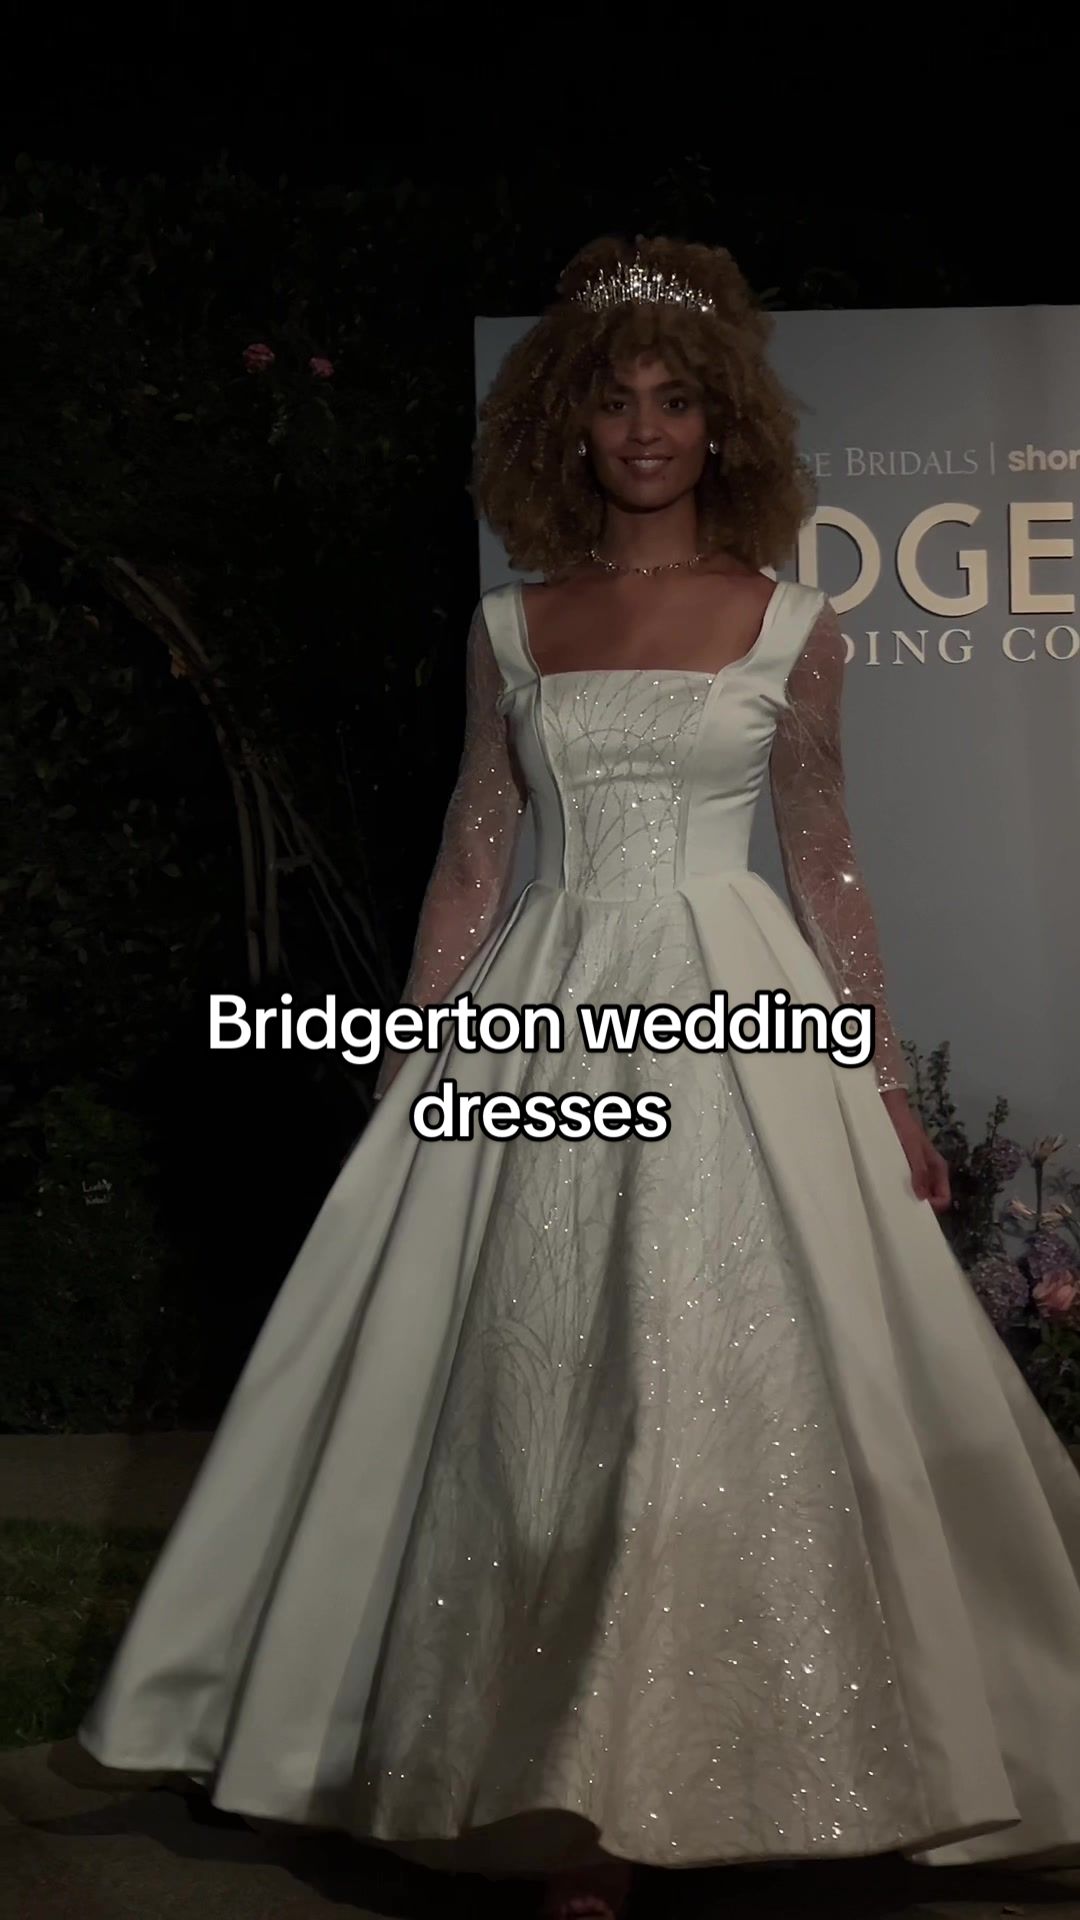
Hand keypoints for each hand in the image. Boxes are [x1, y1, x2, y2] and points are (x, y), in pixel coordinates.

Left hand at [880, 1088, 951, 1211]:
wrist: (889, 1107)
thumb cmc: (904, 1127)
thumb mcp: (912, 1149)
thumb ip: (919, 1172)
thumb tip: (922, 1198)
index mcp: (938, 1168)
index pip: (944, 1198)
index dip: (934, 1207)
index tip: (916, 1209)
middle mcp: (929, 1171)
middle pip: (931, 1197)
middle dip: (920, 1205)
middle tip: (901, 1208)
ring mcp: (916, 1169)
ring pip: (918, 1191)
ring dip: (908, 1197)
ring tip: (892, 1200)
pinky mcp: (903, 1165)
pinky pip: (905, 1183)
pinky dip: (899, 1188)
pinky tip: (886, 1190)